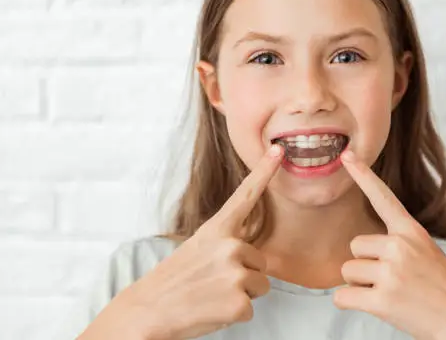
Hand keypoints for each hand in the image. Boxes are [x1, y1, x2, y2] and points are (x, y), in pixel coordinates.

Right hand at [84, 145, 283, 339]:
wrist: (146, 312)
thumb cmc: (172, 282)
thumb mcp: (197, 249)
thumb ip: (225, 244)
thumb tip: (248, 253)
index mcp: (216, 229)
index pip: (246, 195)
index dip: (264, 171)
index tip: (279, 150)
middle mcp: (229, 246)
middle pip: (261, 261)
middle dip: (244, 275)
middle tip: (212, 283)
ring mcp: (235, 273)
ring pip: (260, 285)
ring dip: (241, 295)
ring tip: (211, 296)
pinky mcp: (239, 302)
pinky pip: (251, 308)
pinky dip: (233, 315)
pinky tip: (211, 311)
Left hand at [333, 150, 445, 339]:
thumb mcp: (428, 255)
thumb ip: (399, 246)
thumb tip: (361, 251)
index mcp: (412, 232)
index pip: (383, 197)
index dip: (363, 175)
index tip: (347, 154)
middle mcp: (400, 246)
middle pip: (354, 247)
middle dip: (365, 265)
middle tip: (393, 282)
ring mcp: (391, 272)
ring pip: (348, 272)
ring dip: (361, 286)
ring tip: (392, 295)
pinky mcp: (382, 299)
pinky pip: (342, 296)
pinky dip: (349, 304)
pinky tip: (375, 307)